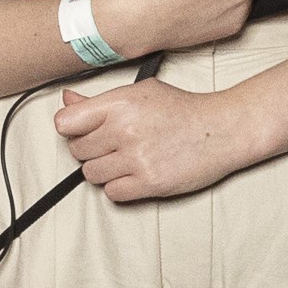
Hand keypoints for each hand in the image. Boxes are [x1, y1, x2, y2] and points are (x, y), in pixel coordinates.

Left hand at [49, 70, 251, 206]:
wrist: (222, 129)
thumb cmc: (183, 110)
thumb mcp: (141, 93)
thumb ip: (99, 101)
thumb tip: (67, 101)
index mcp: (120, 102)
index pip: (66, 122)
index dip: (72, 129)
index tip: (83, 131)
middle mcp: (125, 129)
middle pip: (78, 151)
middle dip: (92, 151)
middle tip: (113, 146)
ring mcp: (137, 158)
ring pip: (91, 175)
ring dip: (105, 171)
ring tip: (126, 160)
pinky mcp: (149, 182)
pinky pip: (112, 193)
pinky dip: (120, 188)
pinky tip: (135, 175)